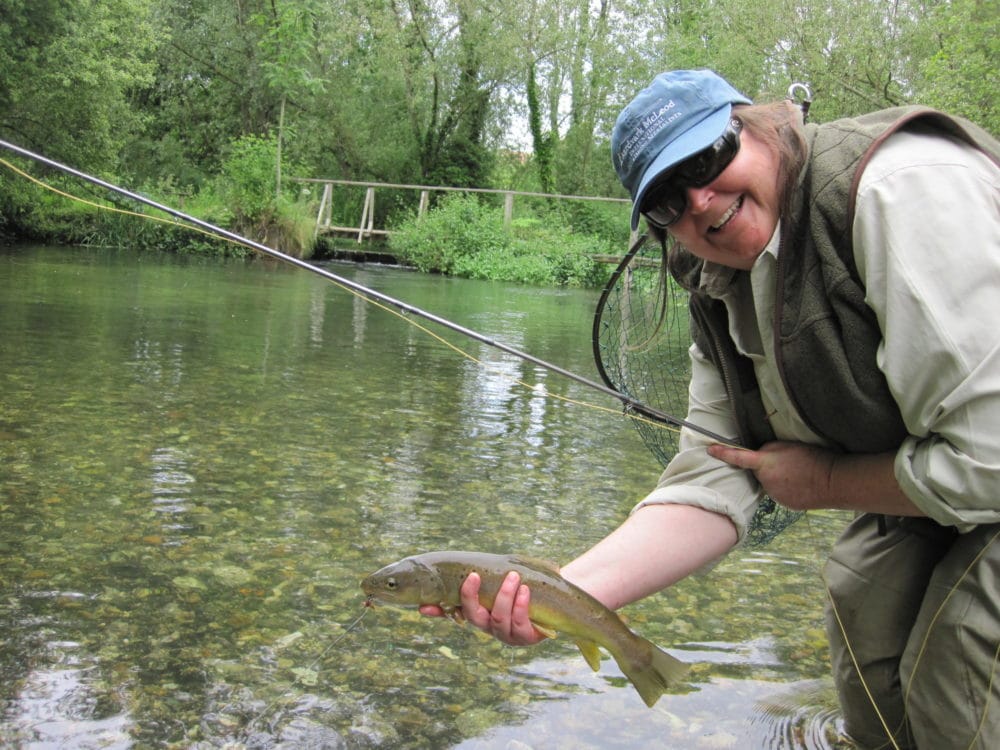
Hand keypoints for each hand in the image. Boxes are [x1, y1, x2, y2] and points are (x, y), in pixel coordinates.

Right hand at [419, 571, 547, 645]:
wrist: (551, 602)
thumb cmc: (520, 587)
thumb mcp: (501, 578)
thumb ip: (484, 573)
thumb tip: (461, 562)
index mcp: (477, 611)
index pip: (451, 613)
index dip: (437, 612)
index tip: (425, 606)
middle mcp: (487, 625)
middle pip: (473, 616)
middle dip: (471, 597)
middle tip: (475, 576)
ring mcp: (505, 633)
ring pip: (498, 618)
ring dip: (504, 596)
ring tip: (513, 576)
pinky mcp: (524, 637)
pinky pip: (520, 622)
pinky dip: (521, 605)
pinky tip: (525, 590)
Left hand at [707, 440, 835, 510]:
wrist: (832, 481)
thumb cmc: (812, 459)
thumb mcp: (788, 446)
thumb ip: (768, 450)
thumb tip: (760, 457)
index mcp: (765, 463)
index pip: (738, 457)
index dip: (723, 452)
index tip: (710, 449)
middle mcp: (765, 481)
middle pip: (759, 471)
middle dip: (767, 467)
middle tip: (788, 463)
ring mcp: (775, 495)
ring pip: (770, 483)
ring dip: (778, 478)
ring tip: (798, 474)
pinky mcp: (785, 504)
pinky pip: (780, 493)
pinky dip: (787, 489)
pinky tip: (801, 485)